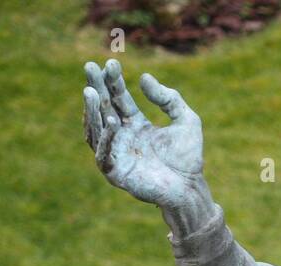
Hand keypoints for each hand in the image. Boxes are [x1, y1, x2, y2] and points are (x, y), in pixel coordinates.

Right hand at [82, 59, 205, 210]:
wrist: (190, 188)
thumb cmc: (188, 158)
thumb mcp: (185, 120)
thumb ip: (168, 98)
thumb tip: (144, 77)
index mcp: (136, 125)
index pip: (118, 99)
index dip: (113, 81)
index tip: (110, 63)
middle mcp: (122, 137)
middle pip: (103, 109)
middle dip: (96, 88)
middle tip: (90, 67)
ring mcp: (117, 154)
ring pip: (96, 129)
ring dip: (92, 110)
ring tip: (91, 91)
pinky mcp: (115, 172)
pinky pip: (103, 154)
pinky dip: (105, 138)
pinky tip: (111, 121)